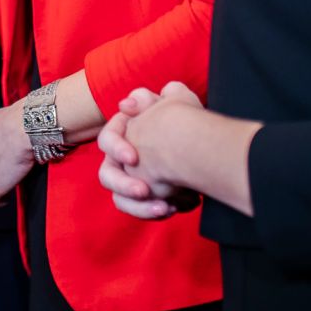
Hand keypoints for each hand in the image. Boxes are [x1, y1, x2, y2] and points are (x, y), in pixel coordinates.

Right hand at [97, 85, 199, 218]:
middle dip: (123, 184)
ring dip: (138, 206)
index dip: (117, 148)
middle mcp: (121, 160)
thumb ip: (148, 99)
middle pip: (107, 175)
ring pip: (119, 199)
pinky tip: (173, 208)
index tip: (134, 158)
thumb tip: (126, 105)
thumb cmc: (184, 121)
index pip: (108, 140)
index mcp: (123, 134)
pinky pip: (138, 210)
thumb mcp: (172, 102)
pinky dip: (152, 212)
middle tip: (144, 190)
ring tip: (164, 207)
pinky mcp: (143, 200)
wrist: (204, 146)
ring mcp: (131, 182)